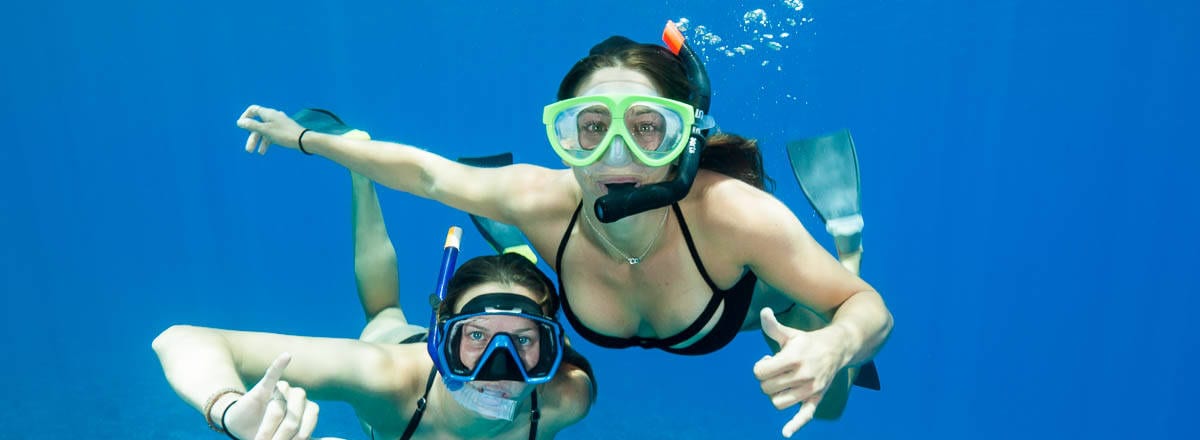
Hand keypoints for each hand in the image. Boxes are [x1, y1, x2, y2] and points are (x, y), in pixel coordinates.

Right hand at [223, 353, 344, 439]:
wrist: (245, 430)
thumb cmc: (272, 434)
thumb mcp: (295, 439)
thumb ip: (313, 438)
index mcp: (306, 407)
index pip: (313, 412)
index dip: (304, 429)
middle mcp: (295, 396)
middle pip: (299, 406)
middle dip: (287, 428)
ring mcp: (279, 391)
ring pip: (283, 399)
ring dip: (272, 419)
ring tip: (262, 434)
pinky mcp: (263, 388)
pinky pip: (272, 374)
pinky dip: (279, 365)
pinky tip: (287, 356)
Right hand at [236, 105, 305, 154]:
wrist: (303, 140)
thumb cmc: (284, 134)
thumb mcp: (265, 130)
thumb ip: (252, 125)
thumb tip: (239, 122)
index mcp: (268, 113)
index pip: (253, 110)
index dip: (245, 116)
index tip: (241, 126)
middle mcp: (273, 116)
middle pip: (258, 124)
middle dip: (253, 137)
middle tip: (249, 150)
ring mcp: (279, 123)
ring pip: (265, 131)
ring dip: (260, 142)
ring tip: (260, 153)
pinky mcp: (284, 130)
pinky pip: (272, 135)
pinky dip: (268, 142)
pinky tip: (265, 150)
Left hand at [753, 308, 849, 437]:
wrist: (838, 348)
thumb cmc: (808, 341)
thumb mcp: (790, 334)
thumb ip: (773, 326)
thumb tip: (764, 312)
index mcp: (794, 357)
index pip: (761, 372)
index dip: (760, 366)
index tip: (768, 360)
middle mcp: (803, 374)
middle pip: (766, 388)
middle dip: (767, 379)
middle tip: (776, 370)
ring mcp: (810, 388)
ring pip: (778, 402)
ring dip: (775, 394)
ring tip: (782, 383)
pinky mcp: (816, 398)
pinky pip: (805, 416)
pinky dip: (795, 425)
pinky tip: (785, 433)